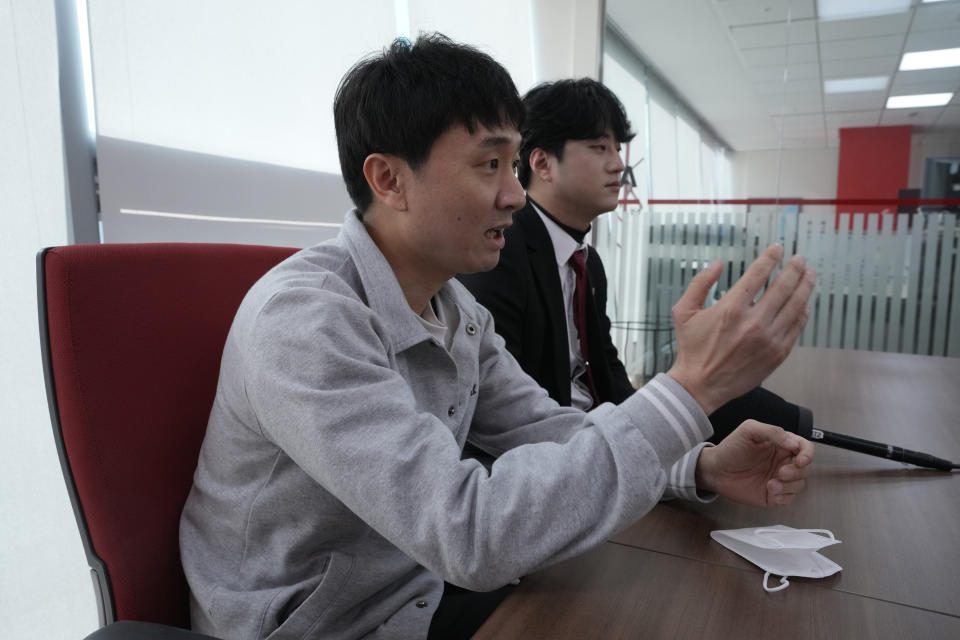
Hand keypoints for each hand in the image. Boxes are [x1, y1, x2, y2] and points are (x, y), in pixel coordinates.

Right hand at [667, 244, 815, 413]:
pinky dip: (803, 312)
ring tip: (810, 274)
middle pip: (783, 287)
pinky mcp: (777, 353)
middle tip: (800, 259)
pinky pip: (797, 327)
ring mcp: (769, 338)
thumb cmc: (691, 348)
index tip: (777, 248)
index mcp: (730, 308)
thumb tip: (717, 264)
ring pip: (795, 305)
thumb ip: (699, 283)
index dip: (770, 258)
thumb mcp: (683, 311)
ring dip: (805, 286)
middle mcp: (753, 322)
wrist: (701, 385)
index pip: (758, 274)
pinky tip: (804, 302)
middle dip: (794, 268)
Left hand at [695, 420, 813, 506]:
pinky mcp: (773, 495)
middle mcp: (784, 462)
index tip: (800, 460)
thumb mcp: (749, 431)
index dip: (807, 454)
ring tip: (771, 483)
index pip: (805, 448)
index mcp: (782, 445)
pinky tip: (770, 491)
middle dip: (798, 472)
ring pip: (800, 484)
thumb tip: (794, 443)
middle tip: (781, 472)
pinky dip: (783, 497)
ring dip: (790, 486)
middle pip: (807, 468)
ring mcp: (780, 479)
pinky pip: (789, 499)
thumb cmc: (731, 448)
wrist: (715, 470)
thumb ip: (772, 432)